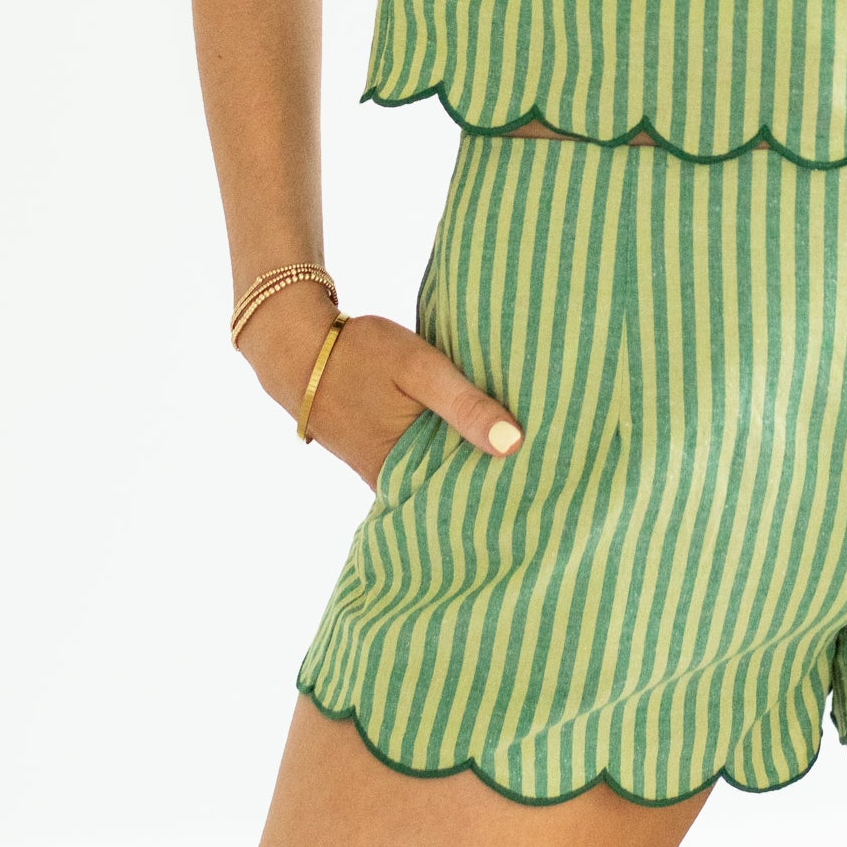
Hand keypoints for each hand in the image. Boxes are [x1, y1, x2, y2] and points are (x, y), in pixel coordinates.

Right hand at [237, 283, 523, 487]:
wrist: (297, 348)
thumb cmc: (360, 354)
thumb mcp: (419, 369)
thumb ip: (464, 405)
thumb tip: (514, 445)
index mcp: (401, 471)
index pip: (463, 498)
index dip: (502, 496)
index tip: (546, 495)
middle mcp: (391, 481)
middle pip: (452, 491)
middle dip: (492, 487)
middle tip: (549, 482)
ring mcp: (382, 469)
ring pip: (437, 476)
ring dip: (470, 467)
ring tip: (528, 463)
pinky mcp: (378, 452)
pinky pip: (421, 461)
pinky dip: (447, 453)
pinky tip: (481, 440)